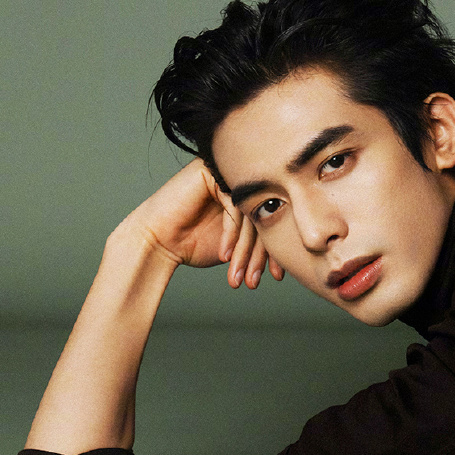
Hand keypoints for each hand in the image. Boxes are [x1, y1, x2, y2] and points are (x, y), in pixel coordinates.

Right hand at [119, 159, 284, 288]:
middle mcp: (239, 180)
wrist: (157, 243)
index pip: (272, 220)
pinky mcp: (209, 173)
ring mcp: (224, 173)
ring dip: (245, 250)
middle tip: (255, 280)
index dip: (274, 251)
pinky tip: (224, 255)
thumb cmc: (194, 245)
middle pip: (263, 216)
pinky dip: (231, 234)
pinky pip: (233, 206)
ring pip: (250, 213)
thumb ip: (261, 241)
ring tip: (241, 276)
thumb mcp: (238, 246)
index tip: (278, 276)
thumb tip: (297, 252)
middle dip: (259, 255)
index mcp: (249, 194)